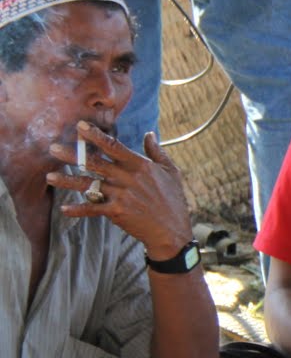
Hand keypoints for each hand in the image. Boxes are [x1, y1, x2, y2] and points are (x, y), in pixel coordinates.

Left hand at [47, 123, 189, 258]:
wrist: (172, 230)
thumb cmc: (174, 199)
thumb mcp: (171, 172)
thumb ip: (157, 152)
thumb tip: (149, 134)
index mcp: (141, 165)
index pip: (114, 146)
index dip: (96, 136)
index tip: (80, 127)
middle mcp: (128, 178)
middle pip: (95, 163)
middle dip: (73, 155)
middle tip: (53, 148)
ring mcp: (121, 195)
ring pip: (89, 185)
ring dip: (67, 181)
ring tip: (49, 177)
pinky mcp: (116, 212)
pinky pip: (92, 209)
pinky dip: (78, 209)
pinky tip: (64, 209)